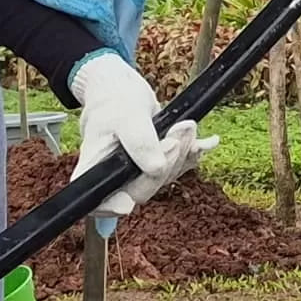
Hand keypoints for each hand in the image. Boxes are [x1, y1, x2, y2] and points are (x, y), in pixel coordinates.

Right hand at [66, 51, 206, 219]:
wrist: (126, 92)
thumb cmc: (116, 103)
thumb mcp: (125, 115)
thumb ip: (139, 141)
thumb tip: (156, 169)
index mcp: (94, 169)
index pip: (97, 200)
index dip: (110, 207)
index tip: (126, 204)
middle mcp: (114, 179)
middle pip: (140, 191)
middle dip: (164, 163)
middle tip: (177, 134)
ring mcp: (137, 177)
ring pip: (164, 178)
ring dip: (181, 153)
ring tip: (186, 126)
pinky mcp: (158, 168)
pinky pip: (179, 168)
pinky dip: (193, 153)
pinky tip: (206, 142)